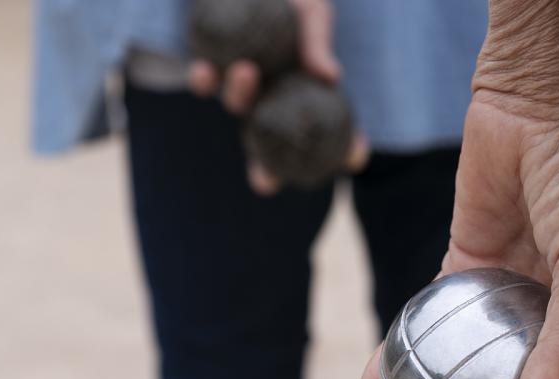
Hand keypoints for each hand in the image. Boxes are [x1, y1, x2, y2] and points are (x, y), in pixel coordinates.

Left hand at [188, 0, 367, 192]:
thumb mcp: (312, 11)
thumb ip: (318, 40)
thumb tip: (331, 76)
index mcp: (302, 89)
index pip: (330, 129)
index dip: (343, 149)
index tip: (354, 155)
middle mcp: (271, 94)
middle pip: (270, 144)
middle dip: (265, 173)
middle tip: (264, 183)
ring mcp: (238, 82)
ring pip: (237, 104)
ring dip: (239, 95)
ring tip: (246, 71)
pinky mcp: (208, 65)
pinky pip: (204, 79)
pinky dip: (204, 79)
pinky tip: (204, 71)